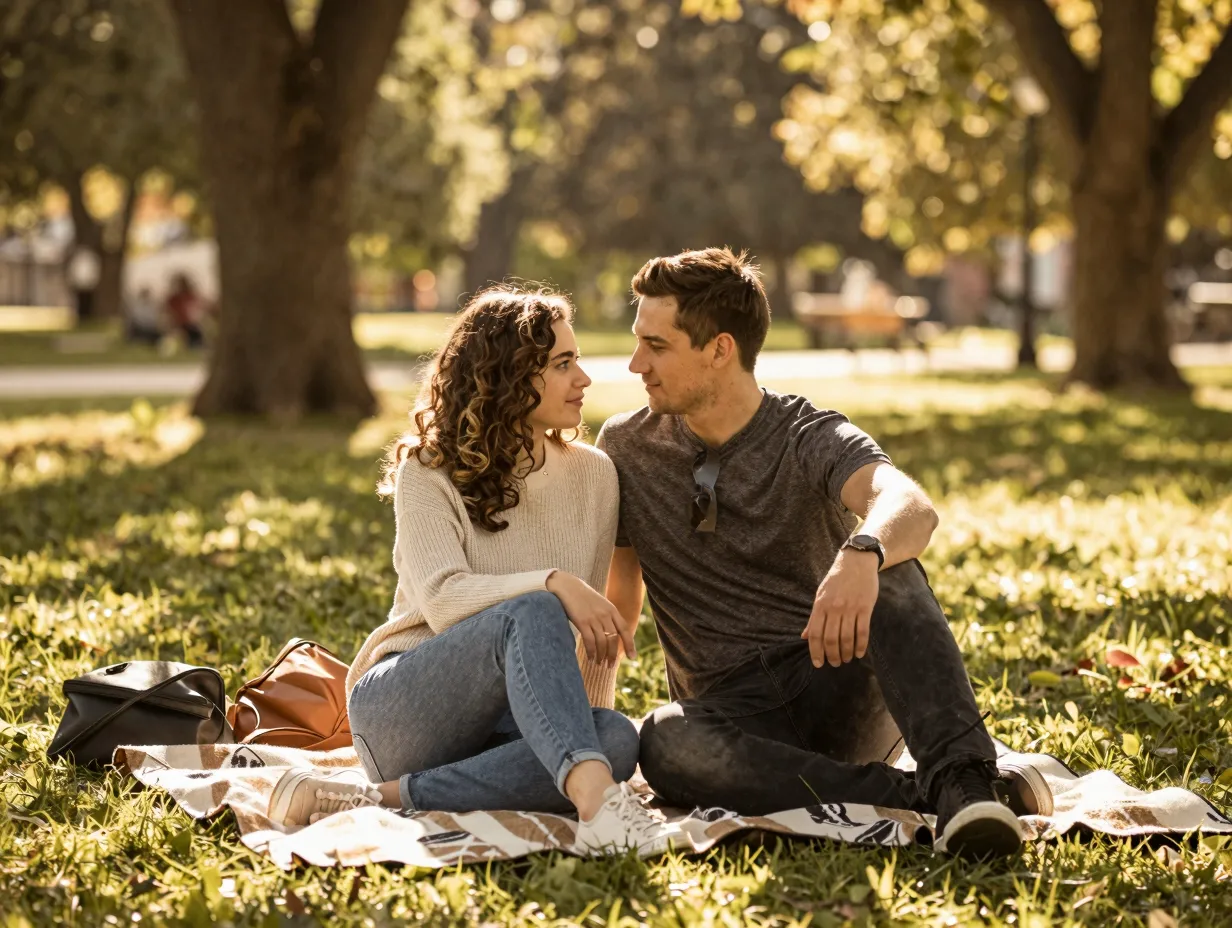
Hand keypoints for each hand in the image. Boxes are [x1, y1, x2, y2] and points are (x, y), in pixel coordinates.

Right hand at [546, 572, 636, 664]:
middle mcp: (605, 614)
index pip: (625, 629)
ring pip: (602, 642)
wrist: (567, 586)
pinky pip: (589, 641)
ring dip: (602, 656)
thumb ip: (607, 617)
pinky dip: (591, 652)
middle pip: (614, 639)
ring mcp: (594, 618)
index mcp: (612, 610)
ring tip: (599, 664)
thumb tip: (612, 635)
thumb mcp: (600, 604)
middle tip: (610, 666)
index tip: (632, 657)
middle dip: (613, 655)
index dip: (630, 644)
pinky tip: (590, 658)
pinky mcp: (582, 622)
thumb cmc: (583, 597)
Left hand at [801, 550, 879, 667]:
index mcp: (820, 605)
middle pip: (831, 639)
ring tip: (847, 659)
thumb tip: (805, 636)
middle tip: (835, 663)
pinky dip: (861, 645)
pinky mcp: (865, 607)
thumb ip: (814, 617)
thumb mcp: (820, 595)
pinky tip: (859, 653)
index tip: (818, 664)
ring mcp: (850, 608)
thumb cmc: (836, 580)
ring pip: (847, 638)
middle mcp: (834, 608)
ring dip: (846, 653)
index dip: (816, 651)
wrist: (856, 562)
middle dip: (832, 655)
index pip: (815, 634)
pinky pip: (863, 631)